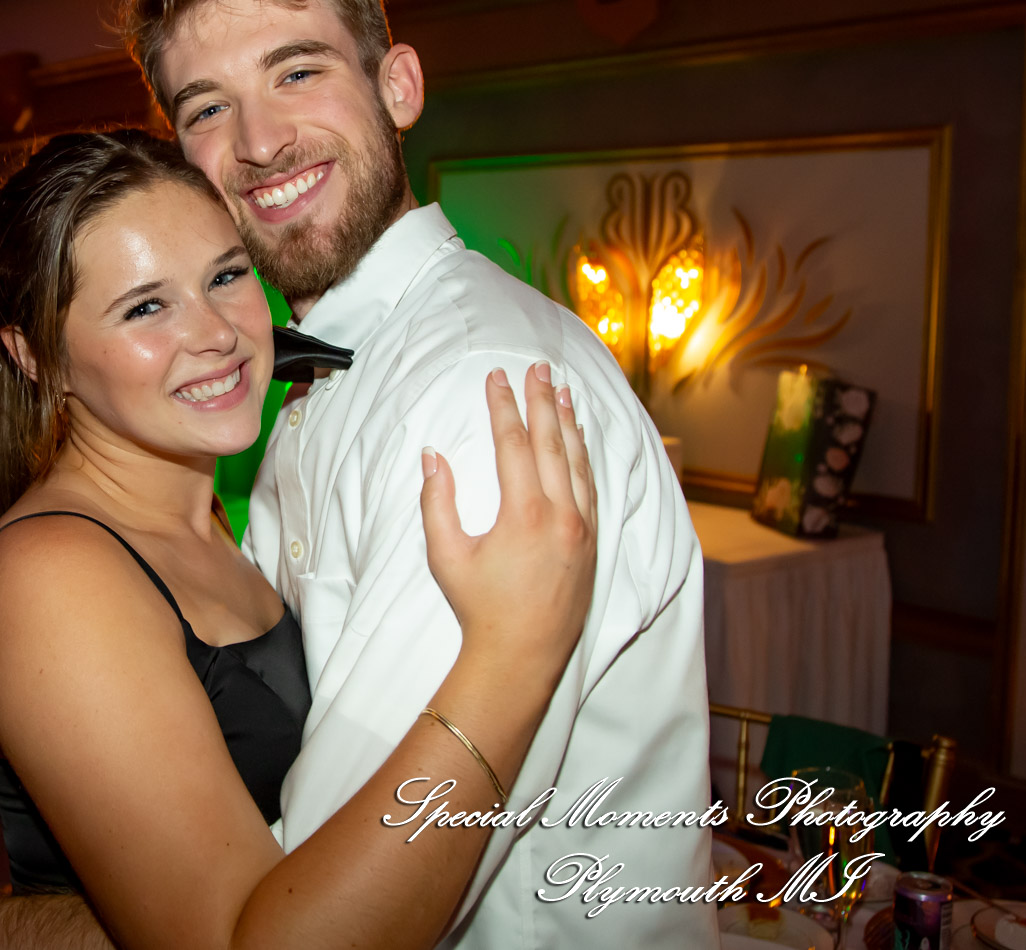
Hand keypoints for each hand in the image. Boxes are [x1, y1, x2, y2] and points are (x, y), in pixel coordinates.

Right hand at [419, 364, 596, 677]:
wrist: (521, 656)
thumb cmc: (479, 607)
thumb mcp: (445, 555)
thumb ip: (437, 502)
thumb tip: (432, 455)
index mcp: (525, 514)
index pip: (514, 444)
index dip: (504, 407)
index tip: (498, 378)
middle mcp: (561, 515)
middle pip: (553, 443)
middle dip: (544, 401)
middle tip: (540, 368)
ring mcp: (582, 529)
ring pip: (578, 463)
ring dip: (570, 424)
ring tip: (565, 393)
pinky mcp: (592, 544)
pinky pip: (591, 489)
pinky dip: (585, 459)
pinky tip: (581, 441)